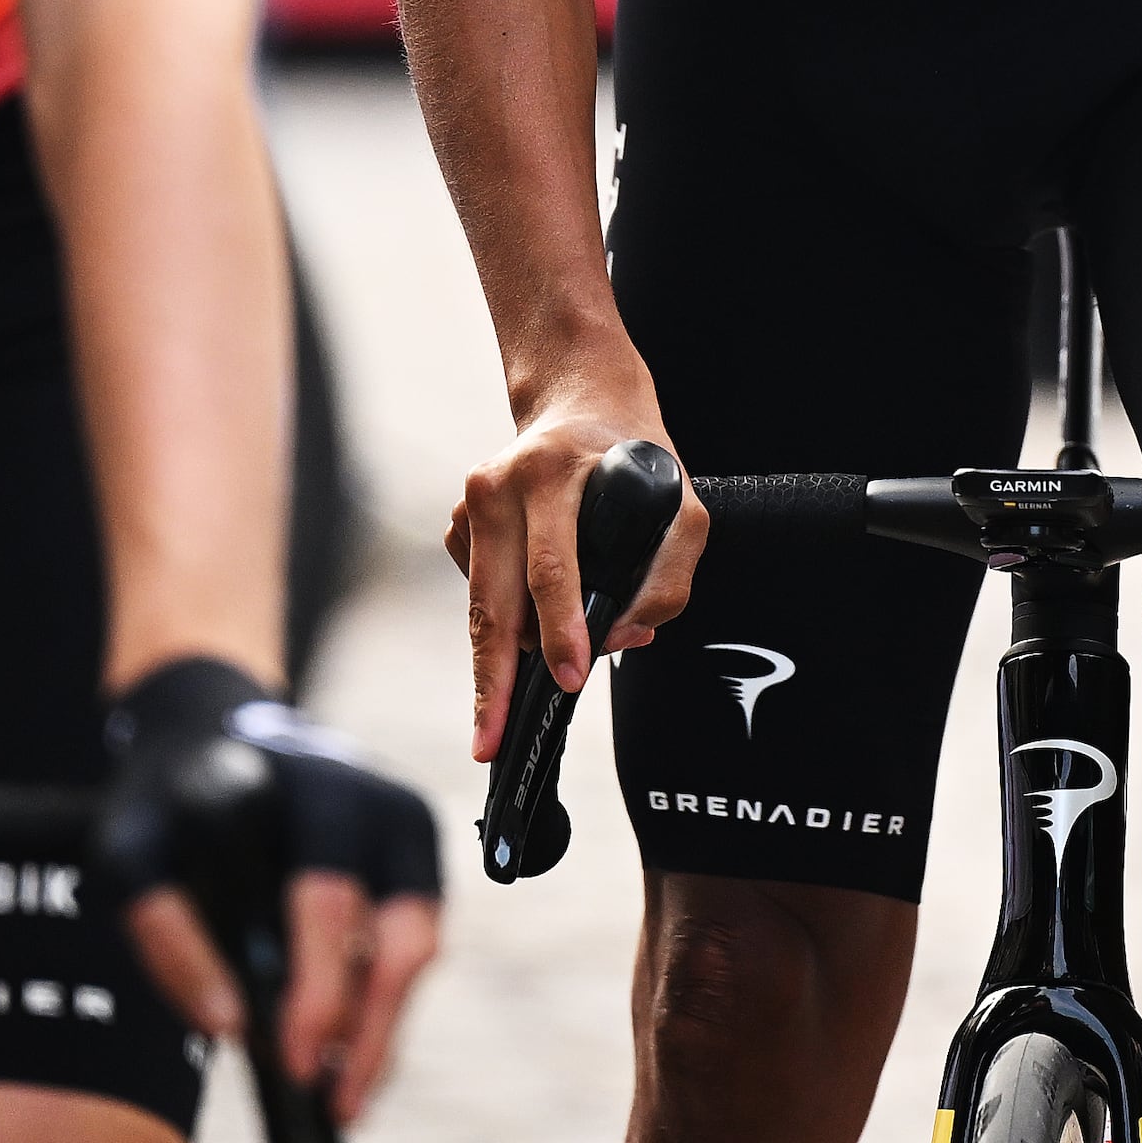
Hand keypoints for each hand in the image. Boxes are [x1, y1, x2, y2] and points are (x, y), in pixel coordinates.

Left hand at [96, 659, 444, 1124]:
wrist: (211, 739)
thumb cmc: (168, 807)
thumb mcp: (131, 854)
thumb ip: (165, 934)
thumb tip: (229, 1026)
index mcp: (313, 790)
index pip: (328, 903)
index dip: (318, 993)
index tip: (293, 1067)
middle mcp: (380, 803)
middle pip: (402, 936)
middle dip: (370, 1032)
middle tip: (335, 1106)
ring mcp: (408, 829)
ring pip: (417, 949)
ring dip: (383, 1030)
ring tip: (342, 1099)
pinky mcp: (415, 858)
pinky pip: (411, 947)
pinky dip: (381, 1007)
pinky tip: (346, 1056)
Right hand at [444, 361, 705, 756]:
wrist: (582, 400)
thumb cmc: (638, 462)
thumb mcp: (684, 506)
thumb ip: (668, 576)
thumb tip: (625, 635)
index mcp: (554, 472)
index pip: (552, 567)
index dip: (560, 629)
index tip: (570, 678)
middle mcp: (501, 484)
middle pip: (493, 602)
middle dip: (493, 681)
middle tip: (489, 742)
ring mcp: (471, 502)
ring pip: (481, 607)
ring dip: (507, 655)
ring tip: (528, 688)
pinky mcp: (458, 520)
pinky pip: (477, 593)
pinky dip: (507, 617)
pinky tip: (536, 603)